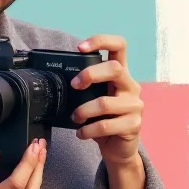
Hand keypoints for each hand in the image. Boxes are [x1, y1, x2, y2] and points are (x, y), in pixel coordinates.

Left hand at [71, 35, 143, 165]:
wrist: (118, 147)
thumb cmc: (102, 118)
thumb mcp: (92, 97)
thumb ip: (83, 85)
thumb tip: (54, 76)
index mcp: (120, 75)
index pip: (120, 46)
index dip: (101, 41)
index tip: (80, 47)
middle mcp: (131, 86)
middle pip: (115, 69)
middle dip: (90, 74)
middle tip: (74, 85)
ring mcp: (135, 106)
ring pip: (106, 102)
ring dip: (83, 111)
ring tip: (75, 118)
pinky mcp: (134, 125)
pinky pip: (106, 125)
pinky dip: (88, 130)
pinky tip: (81, 133)